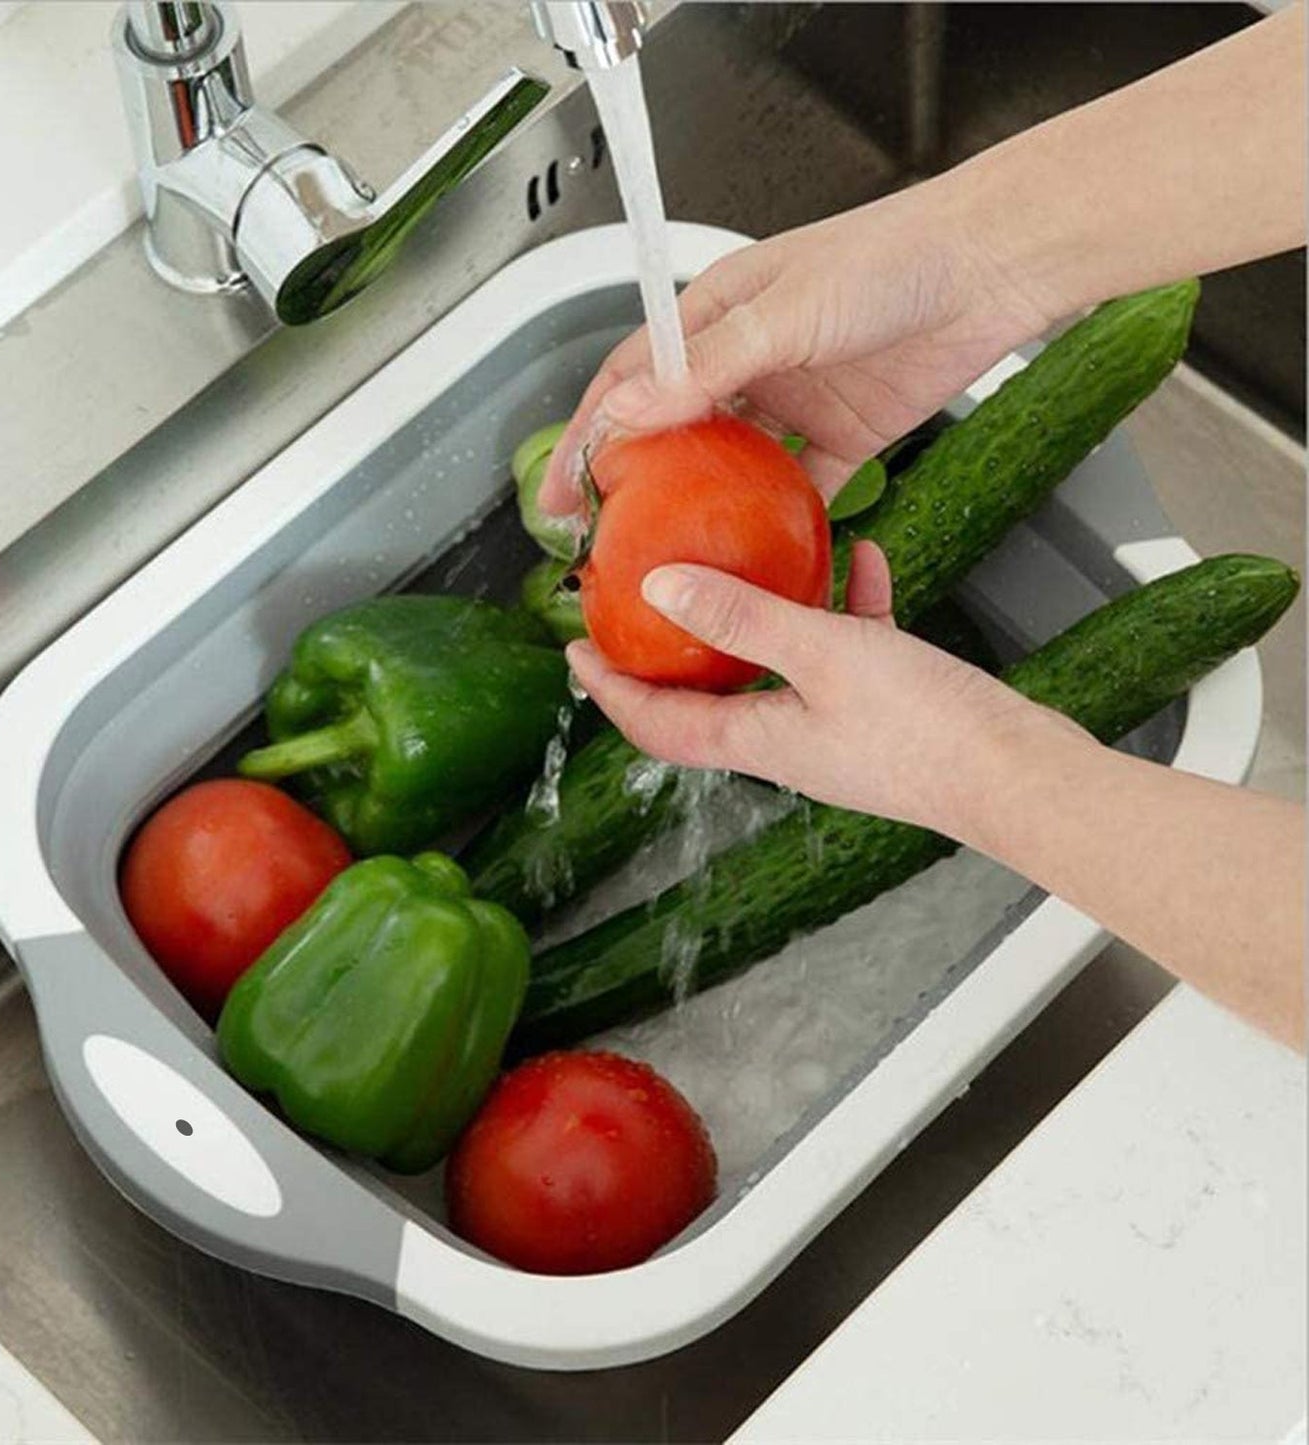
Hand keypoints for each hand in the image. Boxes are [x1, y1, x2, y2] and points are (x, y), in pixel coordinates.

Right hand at [541, 179, 1053, 515]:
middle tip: (603, 538)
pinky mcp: (844, 435)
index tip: (564, 491)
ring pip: (732, 465)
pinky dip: (780, 522)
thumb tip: (627, 410)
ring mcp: (795, 400)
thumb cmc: (893, 259)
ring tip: (668, 556)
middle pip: (674, 429)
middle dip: (635, 482)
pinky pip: (801, 489)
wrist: (992, 269)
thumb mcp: (785, 312)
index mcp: (718, 314)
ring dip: (701, 507)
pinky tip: (759, 556)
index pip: (634, 379)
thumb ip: (706, 365)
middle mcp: (749, 359)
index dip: (591, 433)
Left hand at [565, 542, 1083, 836]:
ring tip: (750, 561)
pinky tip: (862, 558)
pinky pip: (847, 650)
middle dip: (674, 649)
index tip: (575, 651)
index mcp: (758, 738)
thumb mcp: (825, 656)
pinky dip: (844, 607)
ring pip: (779, 664)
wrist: (1021, 776)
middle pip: (707, 695)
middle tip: (647, 600)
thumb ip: (744, 617)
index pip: (656, 724)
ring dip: (762, 615)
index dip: (609, 691)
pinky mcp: (885, 710)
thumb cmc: (929, 731)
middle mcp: (788, 740)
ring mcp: (836, 728)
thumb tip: (661, 588)